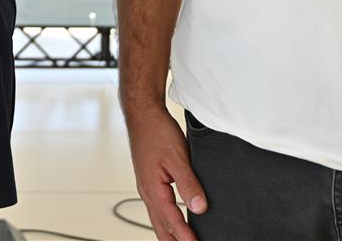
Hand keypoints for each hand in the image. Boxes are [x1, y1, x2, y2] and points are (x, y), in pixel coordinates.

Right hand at [124, 103, 207, 240]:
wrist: (142, 114)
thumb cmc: (156, 131)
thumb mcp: (177, 157)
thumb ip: (189, 184)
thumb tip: (199, 207)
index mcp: (153, 189)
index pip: (172, 221)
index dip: (186, 237)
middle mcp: (147, 191)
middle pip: (160, 227)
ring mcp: (146, 186)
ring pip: (157, 218)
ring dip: (169, 233)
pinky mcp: (148, 180)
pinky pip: (157, 207)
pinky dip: (166, 220)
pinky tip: (173, 220)